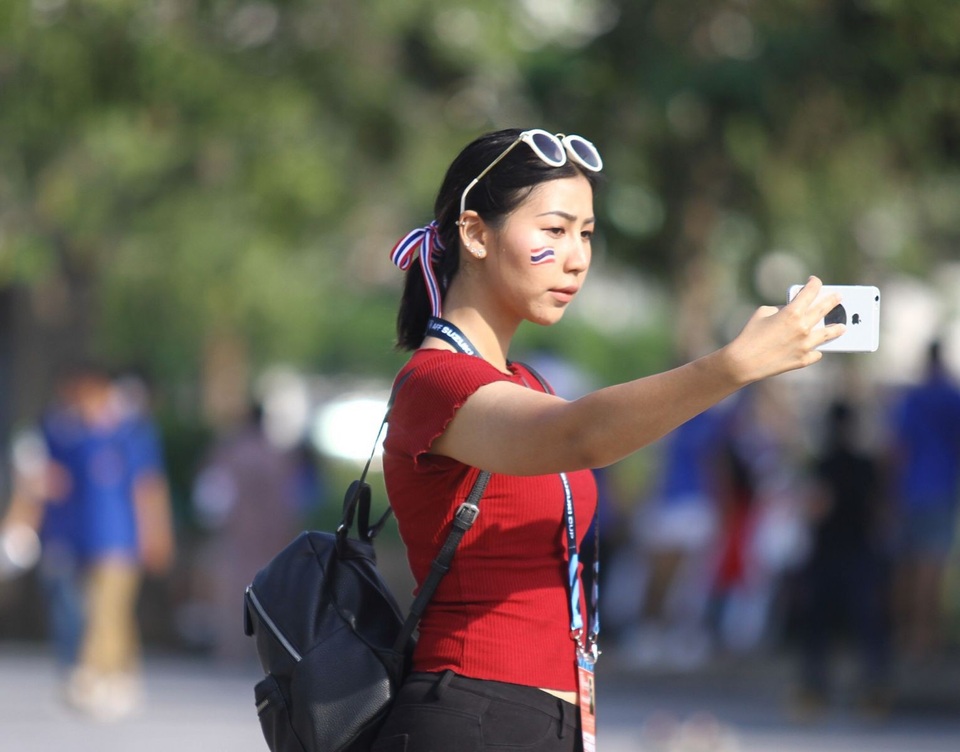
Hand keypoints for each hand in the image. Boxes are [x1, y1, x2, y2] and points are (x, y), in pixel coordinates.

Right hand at [722, 276, 843, 384]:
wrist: (744, 362)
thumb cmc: (750, 334)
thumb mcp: (763, 313)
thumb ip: (781, 309)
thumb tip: (792, 311)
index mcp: (792, 312)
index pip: (810, 291)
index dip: (814, 283)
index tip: (815, 281)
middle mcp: (803, 327)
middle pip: (824, 309)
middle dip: (833, 300)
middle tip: (838, 297)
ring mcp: (805, 345)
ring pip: (828, 333)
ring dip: (837, 328)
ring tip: (842, 327)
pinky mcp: (803, 359)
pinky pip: (816, 352)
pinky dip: (815, 350)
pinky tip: (815, 349)